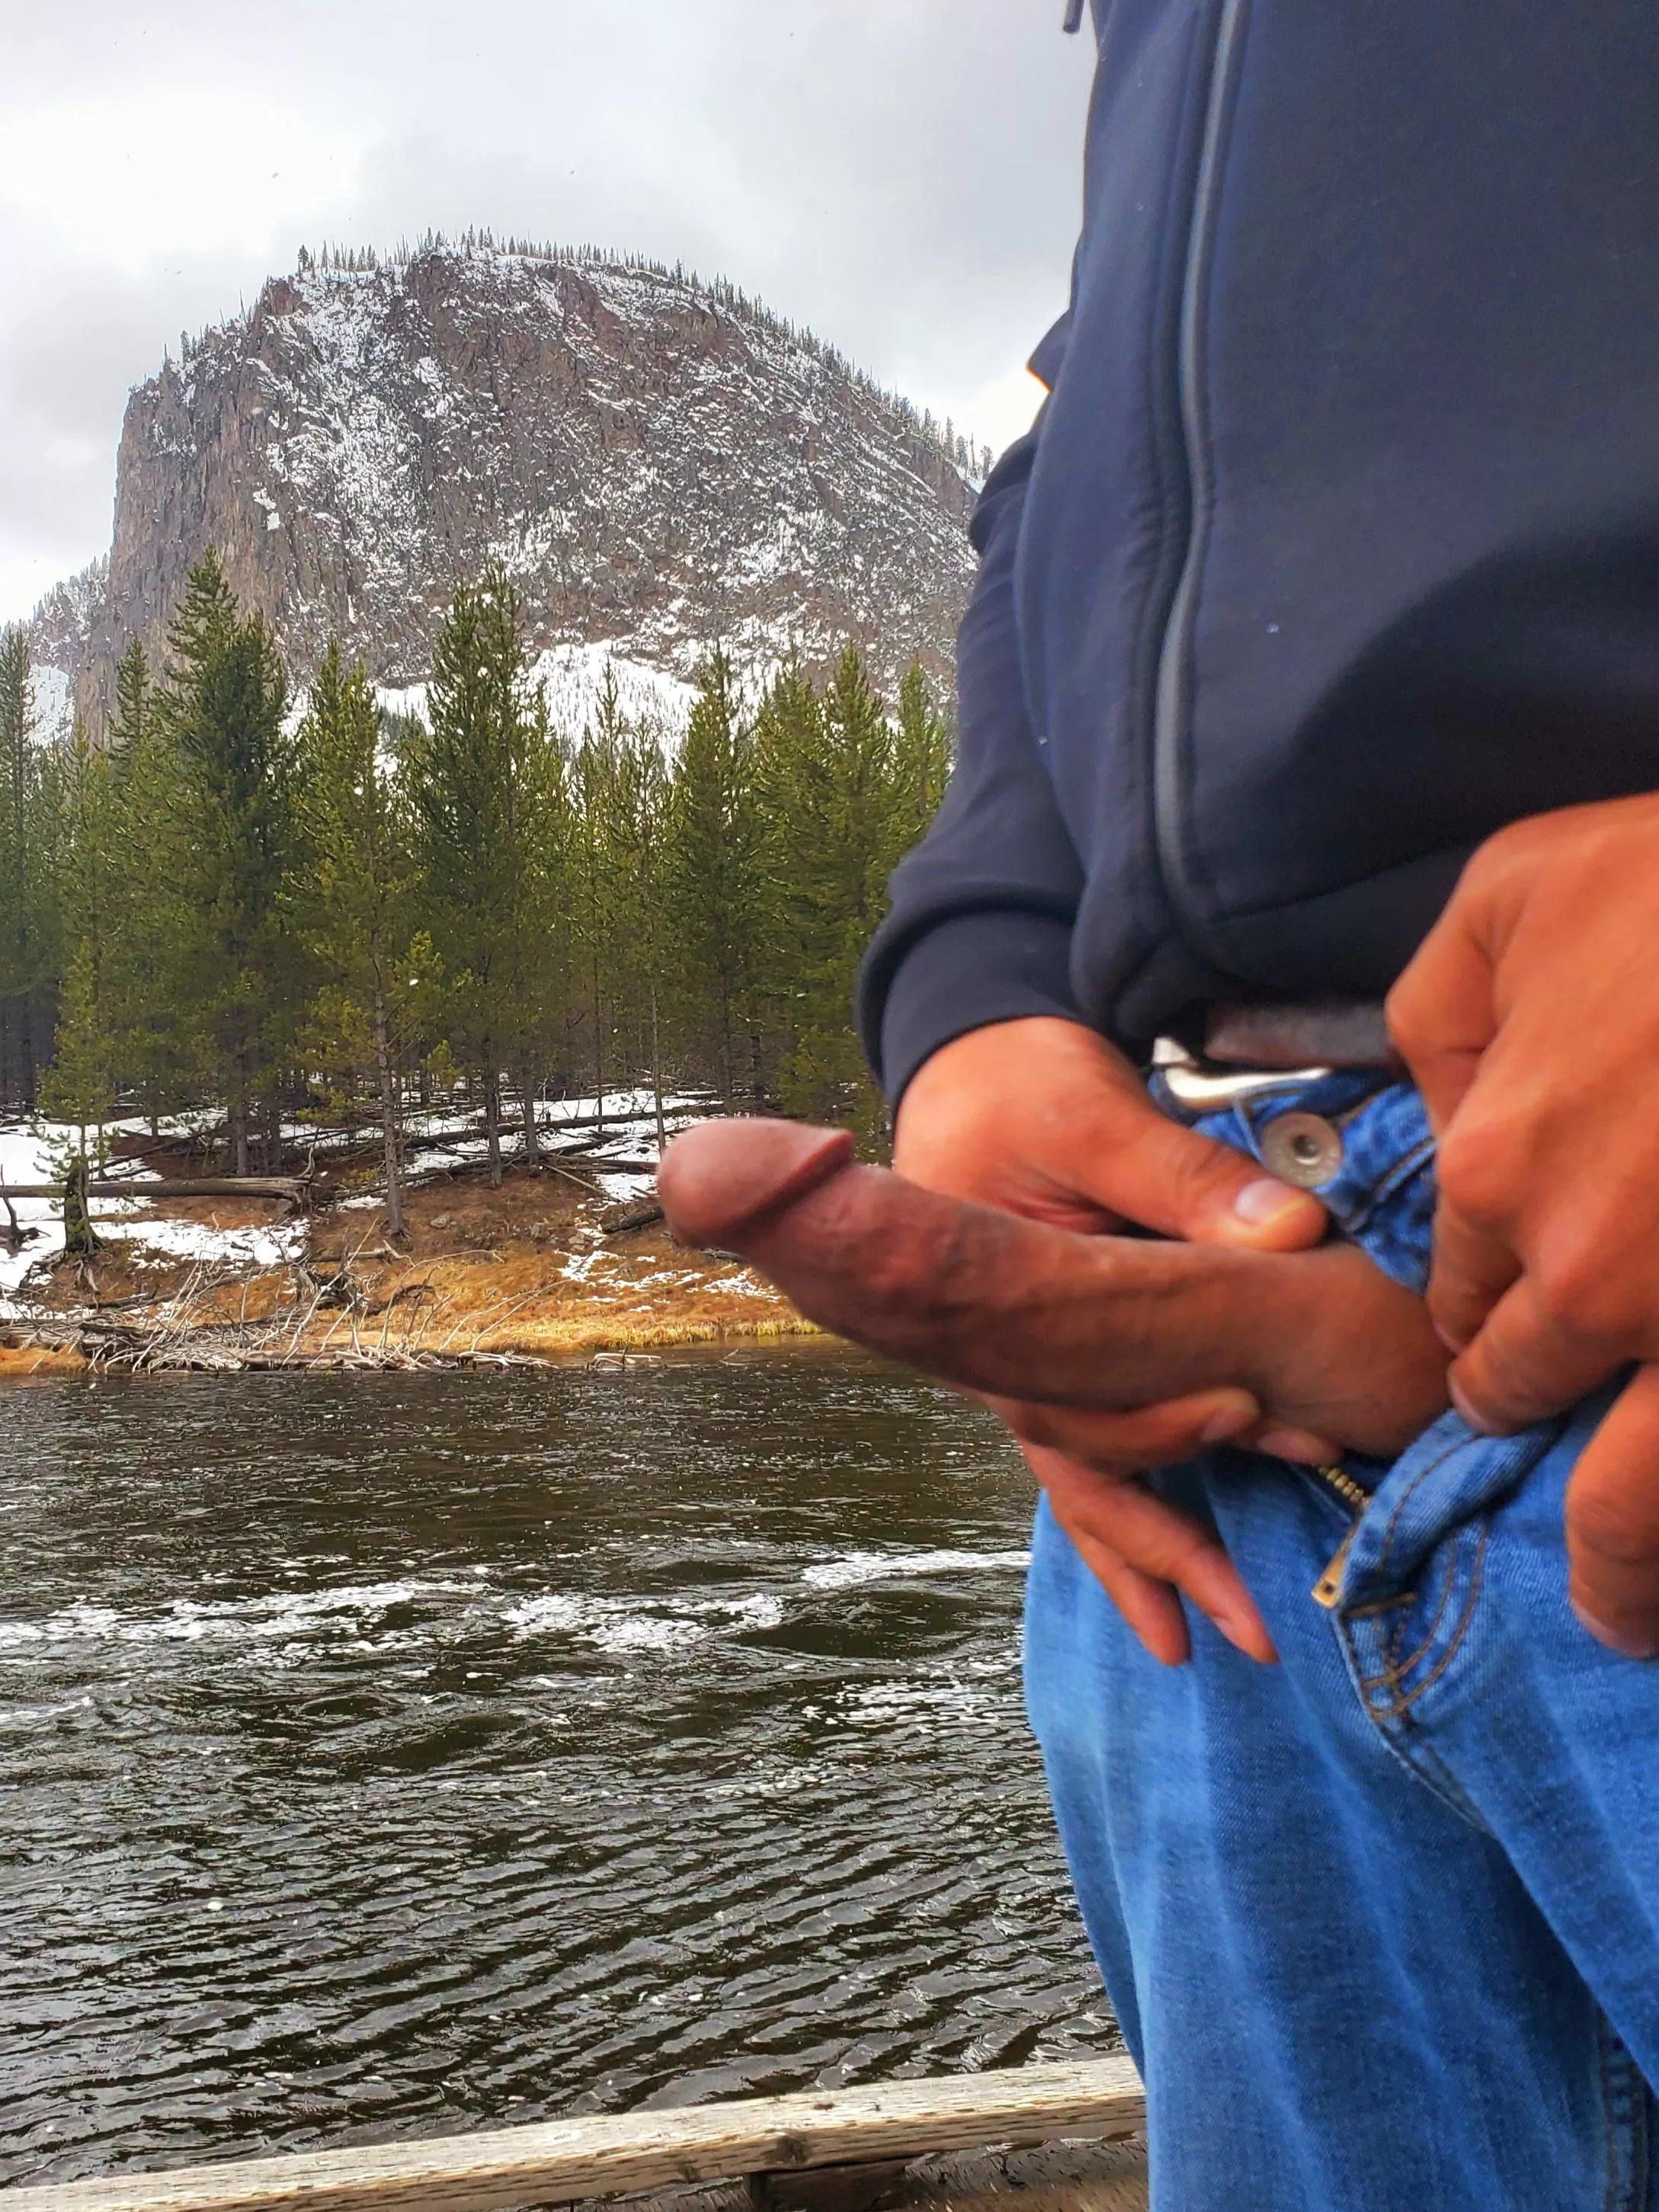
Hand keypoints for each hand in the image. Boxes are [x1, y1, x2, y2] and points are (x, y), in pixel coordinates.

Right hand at [657, 1115, 1448, 1661]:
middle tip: (1249, 1626)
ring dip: (1150, 1561)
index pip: (1073, 1401)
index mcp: (992, 1314)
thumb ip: (1180, 1178)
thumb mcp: (1090, 1116)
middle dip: (1163, 1552)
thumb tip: (1293, 1235)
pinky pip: (1100, 1455)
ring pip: (1088, 1483)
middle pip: (1082, 1473)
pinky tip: (1178, 1582)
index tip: (1249, 1415)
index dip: (1161, 1420)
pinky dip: (1141, 1519)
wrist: (969, 1065)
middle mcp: (1006, 1360)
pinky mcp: (1066, 1360)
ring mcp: (1032, 1367)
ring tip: (1212, 1646)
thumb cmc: (1018, 1083)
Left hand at [1388, 794, 1658, 1655]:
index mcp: (1503, 1166)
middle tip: (1544, 1461)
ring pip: (1636, 1508)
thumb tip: (1440, 1110)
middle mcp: (1594, 1275)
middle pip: (1530, 1395)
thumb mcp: (1513, 891)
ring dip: (1620, 1570)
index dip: (1479, 1320)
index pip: (1463, 1294)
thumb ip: (1437, 1014)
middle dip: (1529, 1424)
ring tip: (1616, 1616)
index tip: (1500, 1343)